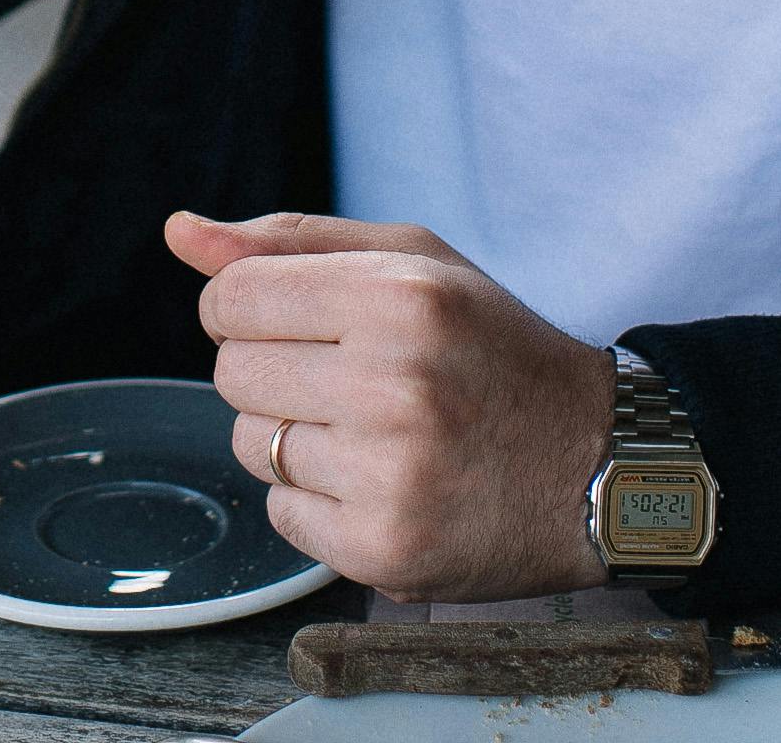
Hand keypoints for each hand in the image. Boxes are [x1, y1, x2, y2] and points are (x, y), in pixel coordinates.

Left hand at [169, 210, 616, 601]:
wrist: (602, 466)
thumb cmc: (495, 350)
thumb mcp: (415, 263)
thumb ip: (291, 242)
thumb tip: (179, 232)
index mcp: (398, 297)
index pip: (229, 296)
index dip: (248, 307)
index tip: (297, 320)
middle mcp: (391, 384)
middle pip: (230, 372)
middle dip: (275, 370)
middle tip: (351, 378)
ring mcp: (387, 476)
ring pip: (250, 444)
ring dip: (294, 438)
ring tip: (375, 432)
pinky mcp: (383, 548)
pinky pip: (281, 514)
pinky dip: (317, 501)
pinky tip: (384, 482)